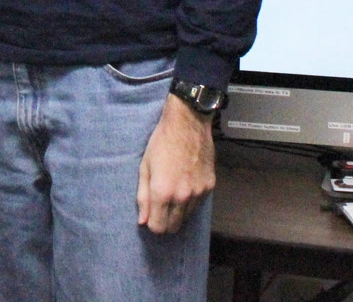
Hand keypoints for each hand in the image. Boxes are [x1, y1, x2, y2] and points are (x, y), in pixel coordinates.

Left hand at [136, 93, 215, 233]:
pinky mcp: (210, 187)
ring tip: (172, 191)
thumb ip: (143, 196)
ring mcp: (198, 193)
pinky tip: (185, 183)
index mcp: (163, 192)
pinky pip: (198, 204)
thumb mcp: (145, 166)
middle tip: (160, 207)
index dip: (152, 224)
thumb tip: (142, 220)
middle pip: (173, 227)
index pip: (158, 227)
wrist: (188, 125)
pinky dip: (190, 200)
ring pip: (187, 217)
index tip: (150, 215)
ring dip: (178, 211)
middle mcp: (182, 197)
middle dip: (165, 222)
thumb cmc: (161, 143)